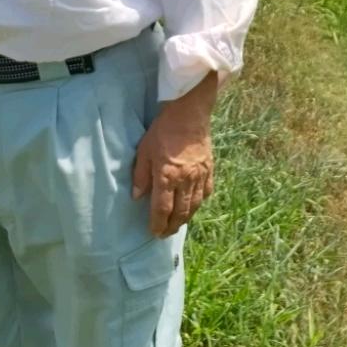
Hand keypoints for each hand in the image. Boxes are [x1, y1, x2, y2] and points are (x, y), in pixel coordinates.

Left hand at [132, 73, 217, 236]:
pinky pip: (207, 192)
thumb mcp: (144, 151)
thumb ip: (141, 176)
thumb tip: (136, 197)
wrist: (190, 113)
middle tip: (165, 234)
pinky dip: (200, 202)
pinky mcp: (210, 169)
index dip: (158, 223)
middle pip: (180, 212)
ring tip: (178, 225)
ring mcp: (200, 176)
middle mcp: (185, 181)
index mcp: (167, 177)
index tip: (154, 232)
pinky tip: (195, 205)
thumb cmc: (163, 130)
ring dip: (186, 218)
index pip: (162, 209)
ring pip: (195, 205)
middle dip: (172, 226)